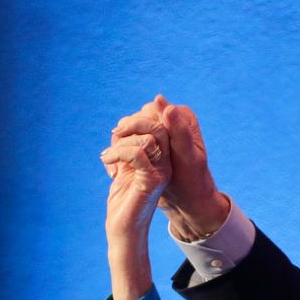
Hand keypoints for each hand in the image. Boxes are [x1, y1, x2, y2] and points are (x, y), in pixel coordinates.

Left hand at [100, 119, 171, 238]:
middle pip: (157, 126)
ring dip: (121, 142)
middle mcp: (165, 164)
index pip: (157, 125)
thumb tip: (121, 128)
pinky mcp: (152, 181)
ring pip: (148, 138)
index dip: (135, 121)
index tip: (116, 134)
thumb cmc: (123, 202)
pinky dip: (118, 152)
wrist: (124, 230)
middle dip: (132, 124)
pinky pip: (138, 153)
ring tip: (107, 156)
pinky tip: (107, 161)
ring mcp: (162, 172)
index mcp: (160, 159)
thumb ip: (127, 149)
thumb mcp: (124, 168)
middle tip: (114, 134)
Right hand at [112, 96, 228, 239]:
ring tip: (108, 160)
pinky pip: (131, 142)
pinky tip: (114, 168)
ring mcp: (161, 132)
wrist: (189, 200)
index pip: (150, 110)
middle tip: (110, 152)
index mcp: (182, 116)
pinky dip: (121, 152)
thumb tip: (159, 99)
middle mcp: (171, 120)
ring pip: (132, 130)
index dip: (133, 123)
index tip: (119, 136)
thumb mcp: (185, 155)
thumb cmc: (191, 180)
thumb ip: (177, 128)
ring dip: (119, 144)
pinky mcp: (152, 145)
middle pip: (139, 119)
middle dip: (124, 135)